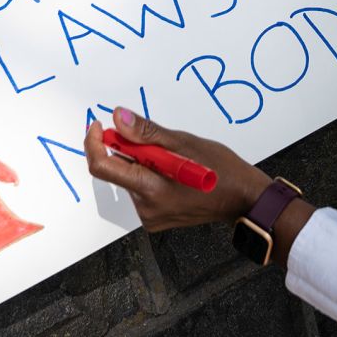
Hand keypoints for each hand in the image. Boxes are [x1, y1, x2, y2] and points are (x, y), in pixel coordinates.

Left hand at [84, 108, 270, 231]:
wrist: (242, 199)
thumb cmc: (221, 170)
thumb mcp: (185, 142)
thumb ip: (147, 132)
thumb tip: (119, 118)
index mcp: (152, 189)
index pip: (103, 167)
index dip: (95, 143)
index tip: (99, 125)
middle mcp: (146, 207)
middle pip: (118, 171)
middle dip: (126, 148)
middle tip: (151, 137)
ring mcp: (150, 215)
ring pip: (130, 178)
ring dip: (141, 161)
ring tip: (172, 157)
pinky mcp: (154, 218)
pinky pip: (140, 189)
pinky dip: (148, 173)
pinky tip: (172, 171)